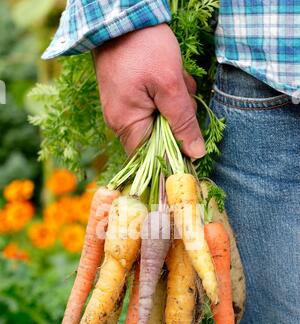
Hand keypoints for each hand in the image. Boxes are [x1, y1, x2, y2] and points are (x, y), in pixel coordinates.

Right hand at [93, 24, 205, 157]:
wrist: (119, 15)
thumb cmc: (144, 48)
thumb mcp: (171, 85)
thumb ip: (183, 122)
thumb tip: (196, 154)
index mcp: (126, 124)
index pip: (151, 158)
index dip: (174, 155)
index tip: (193, 145)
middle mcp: (119, 122)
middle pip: (157, 139)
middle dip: (177, 120)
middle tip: (183, 94)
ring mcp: (121, 109)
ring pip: (158, 120)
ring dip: (174, 104)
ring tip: (175, 79)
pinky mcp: (126, 96)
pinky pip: (151, 106)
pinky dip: (165, 95)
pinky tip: (168, 77)